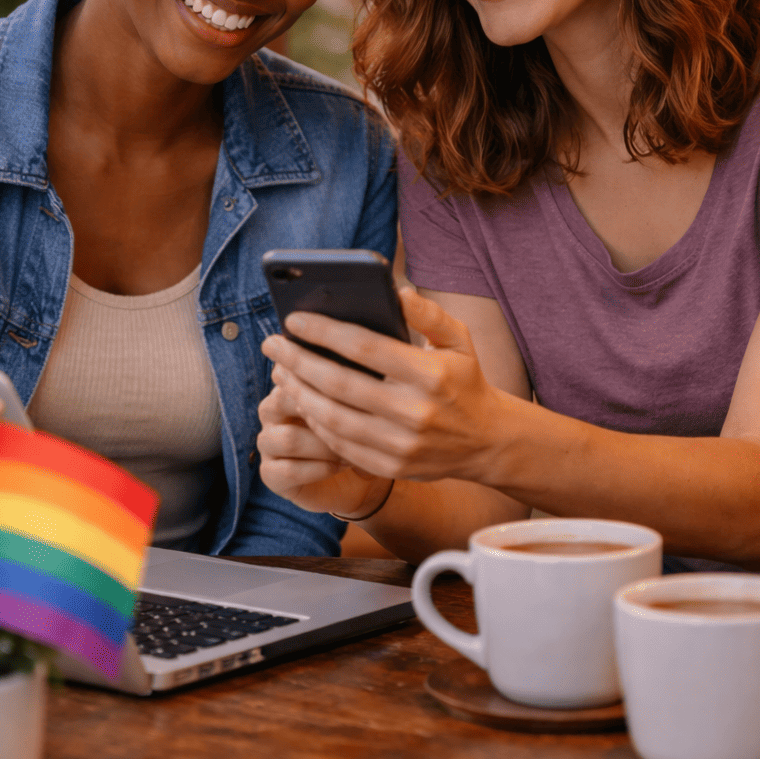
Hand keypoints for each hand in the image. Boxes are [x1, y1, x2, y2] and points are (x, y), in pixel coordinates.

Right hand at [256, 383, 391, 516]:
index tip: (357, 397)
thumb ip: (351, 390)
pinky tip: (341, 467)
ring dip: (326, 447)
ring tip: (351, 451)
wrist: (360, 476)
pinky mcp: (269, 474)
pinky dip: (320, 470)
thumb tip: (357, 378)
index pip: (294, 373)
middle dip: (325, 417)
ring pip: (288, 439)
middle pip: (282, 401)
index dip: (325, 385)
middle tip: (357, 426)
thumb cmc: (363, 433)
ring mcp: (267, 443)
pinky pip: (288, 470)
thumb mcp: (362, 408)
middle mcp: (271, 410)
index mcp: (288, 384)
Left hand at [260, 287, 509, 486]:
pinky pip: (340, 444)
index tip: (294, 319)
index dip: (324, 332)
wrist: (487, 441)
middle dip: (298, 362)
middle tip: (272, 344)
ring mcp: (400, 444)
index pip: (364, 347)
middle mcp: (413, 411)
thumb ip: (429, 315)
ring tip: (280, 372)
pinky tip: (302, 401)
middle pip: (339, 384)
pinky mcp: (391, 466)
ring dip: (299, 393)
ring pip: (333, 418)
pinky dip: (315, 422)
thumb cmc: (465, 381)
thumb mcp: (459, 341)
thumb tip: (397, 291)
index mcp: (429, 374)